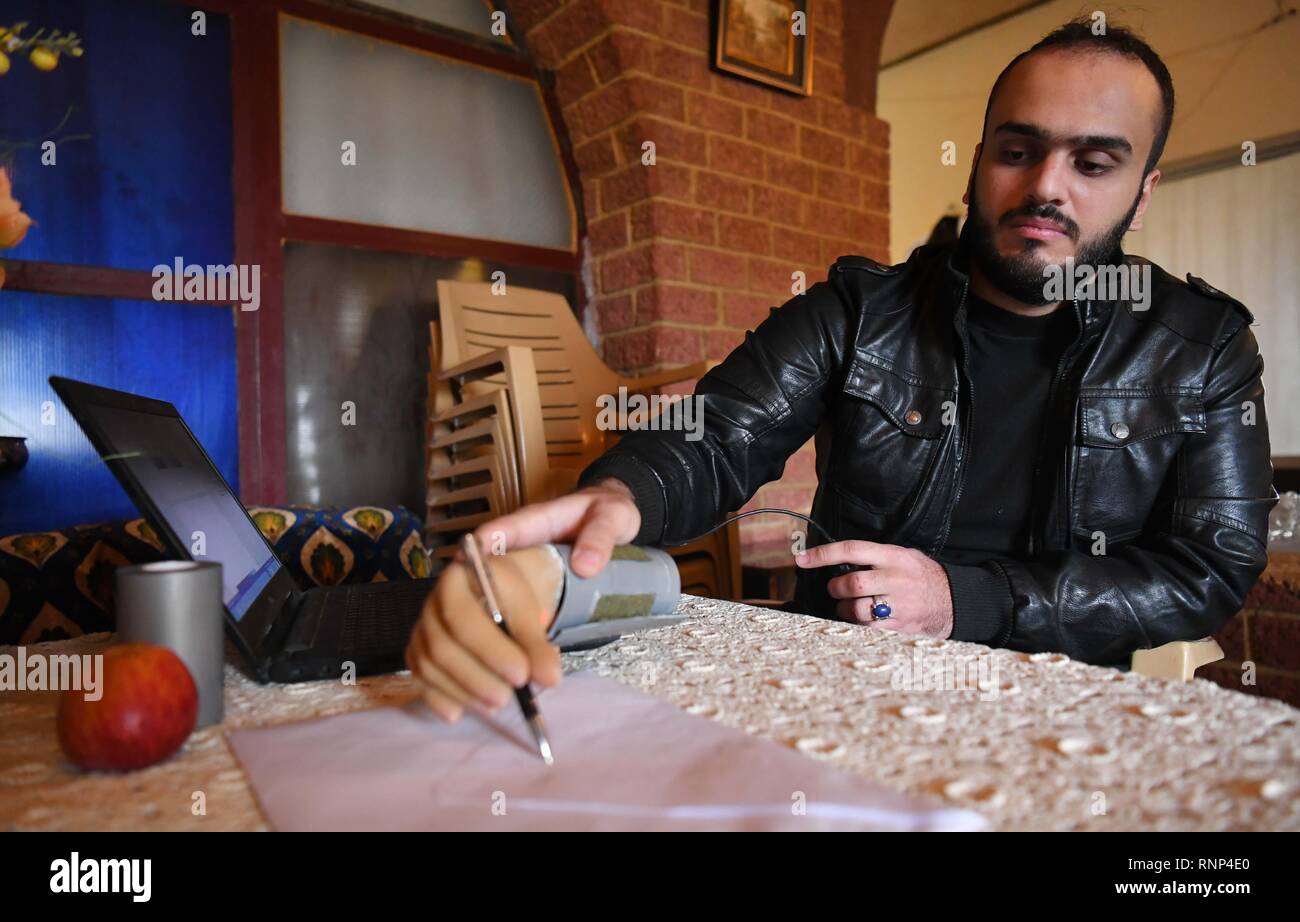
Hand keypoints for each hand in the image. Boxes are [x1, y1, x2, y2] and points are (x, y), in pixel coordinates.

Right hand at [405, 480, 641, 721]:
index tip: (541, 669)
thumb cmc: (588, 522)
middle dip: (483, 658)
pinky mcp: (441, 628)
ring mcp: (445, 602)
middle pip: (454, 618)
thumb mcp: (607, 517)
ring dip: (461, 679)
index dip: (514, 630)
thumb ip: (599, 538)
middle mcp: (463, 573)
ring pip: (434, 642)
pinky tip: (457, 711)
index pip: (493, 584)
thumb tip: (586, 566)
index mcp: (501, 541)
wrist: (578, 529)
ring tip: (498, 703)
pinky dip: (436, 686)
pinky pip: (423, 658)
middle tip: (519, 687)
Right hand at [406, 545, 562, 722]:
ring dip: (464, 693)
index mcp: (457, 580)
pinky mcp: (417, 654)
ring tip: (496, 706)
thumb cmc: (510, 599)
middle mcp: (431, 604)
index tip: (522, 674)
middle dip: (477, 678)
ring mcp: (421, 630)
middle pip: (443, 647)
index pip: (463, 618)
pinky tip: (459, 714)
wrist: (494, 592)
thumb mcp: (528, 612)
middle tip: (508, 698)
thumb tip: (549, 679)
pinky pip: (420, 681)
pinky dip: (439, 700)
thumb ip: (537, 644)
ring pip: (431, 668)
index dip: (491, 651)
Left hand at [794, 540, 953, 637]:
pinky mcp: (899, 626)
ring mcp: (898, 604)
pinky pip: (867, 628)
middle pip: (852, 583)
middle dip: (836, 588)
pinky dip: (857, 624)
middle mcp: (895, 579)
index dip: (823, 554)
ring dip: (843, 609)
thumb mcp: (904, 556)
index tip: (802, 559)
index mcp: (894, 557)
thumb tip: (840, 560)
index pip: (852, 550)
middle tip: (836, 589)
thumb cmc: (922, 576)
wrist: (954, 601)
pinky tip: (861, 619)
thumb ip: (876, 557)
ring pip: (856, 609)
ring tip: (848, 606)